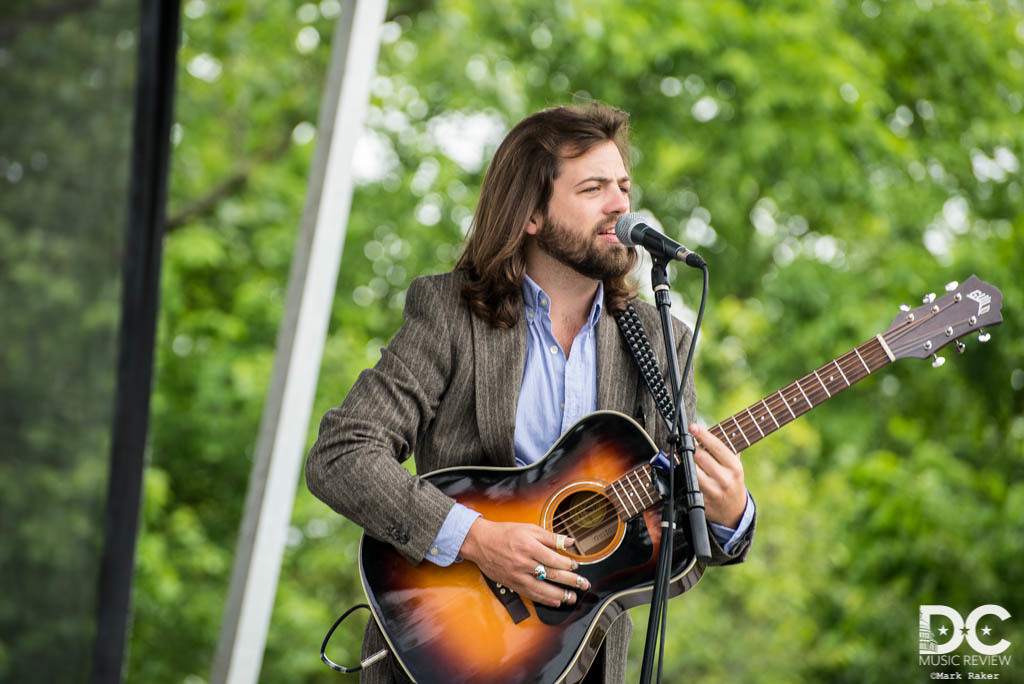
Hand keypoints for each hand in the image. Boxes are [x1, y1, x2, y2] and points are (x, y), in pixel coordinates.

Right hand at [457, 518, 590, 607]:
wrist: (480, 542)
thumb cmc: (505, 533)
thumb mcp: (529, 528)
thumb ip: (550, 537)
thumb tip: (569, 542)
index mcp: (529, 546)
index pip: (554, 559)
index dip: (568, 564)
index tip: (576, 565)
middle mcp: (523, 562)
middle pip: (551, 574)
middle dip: (570, 581)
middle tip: (583, 584)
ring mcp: (517, 575)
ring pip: (542, 589)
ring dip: (559, 595)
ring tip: (572, 597)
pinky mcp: (512, 584)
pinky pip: (531, 594)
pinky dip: (544, 599)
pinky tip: (554, 601)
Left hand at [689, 423, 746, 527]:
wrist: (734, 510)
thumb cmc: (732, 481)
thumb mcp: (734, 465)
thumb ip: (722, 449)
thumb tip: (703, 431)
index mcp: (734, 467)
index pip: (716, 447)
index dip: (703, 435)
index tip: (693, 427)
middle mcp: (724, 479)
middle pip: (700, 456)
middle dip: (691, 448)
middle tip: (688, 444)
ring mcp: (712, 491)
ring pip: (691, 470)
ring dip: (685, 461)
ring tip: (687, 457)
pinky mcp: (701, 500)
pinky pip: (687, 483)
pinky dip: (684, 475)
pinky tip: (686, 472)